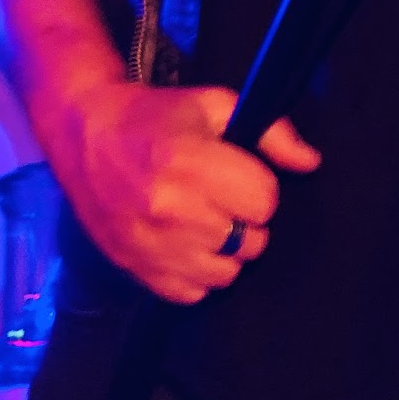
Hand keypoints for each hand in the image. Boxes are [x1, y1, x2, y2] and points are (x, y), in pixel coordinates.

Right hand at [50, 80, 320, 303]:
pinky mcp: (135, 269)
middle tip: (220, 197)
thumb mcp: (215, 105)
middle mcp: (168, 209)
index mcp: (188, 161)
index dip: (259, 186)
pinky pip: (191, 293)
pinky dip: (194, 273)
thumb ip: (271, 133)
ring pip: (225, 274)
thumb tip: (310, 162)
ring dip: (224, 250)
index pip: (264, 201)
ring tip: (204, 220)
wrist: (87, 134)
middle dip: (244, 219)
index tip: (240, 175)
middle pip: (250, 242)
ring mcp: (149, 245)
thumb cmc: (158, 117)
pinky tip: (183, 242)